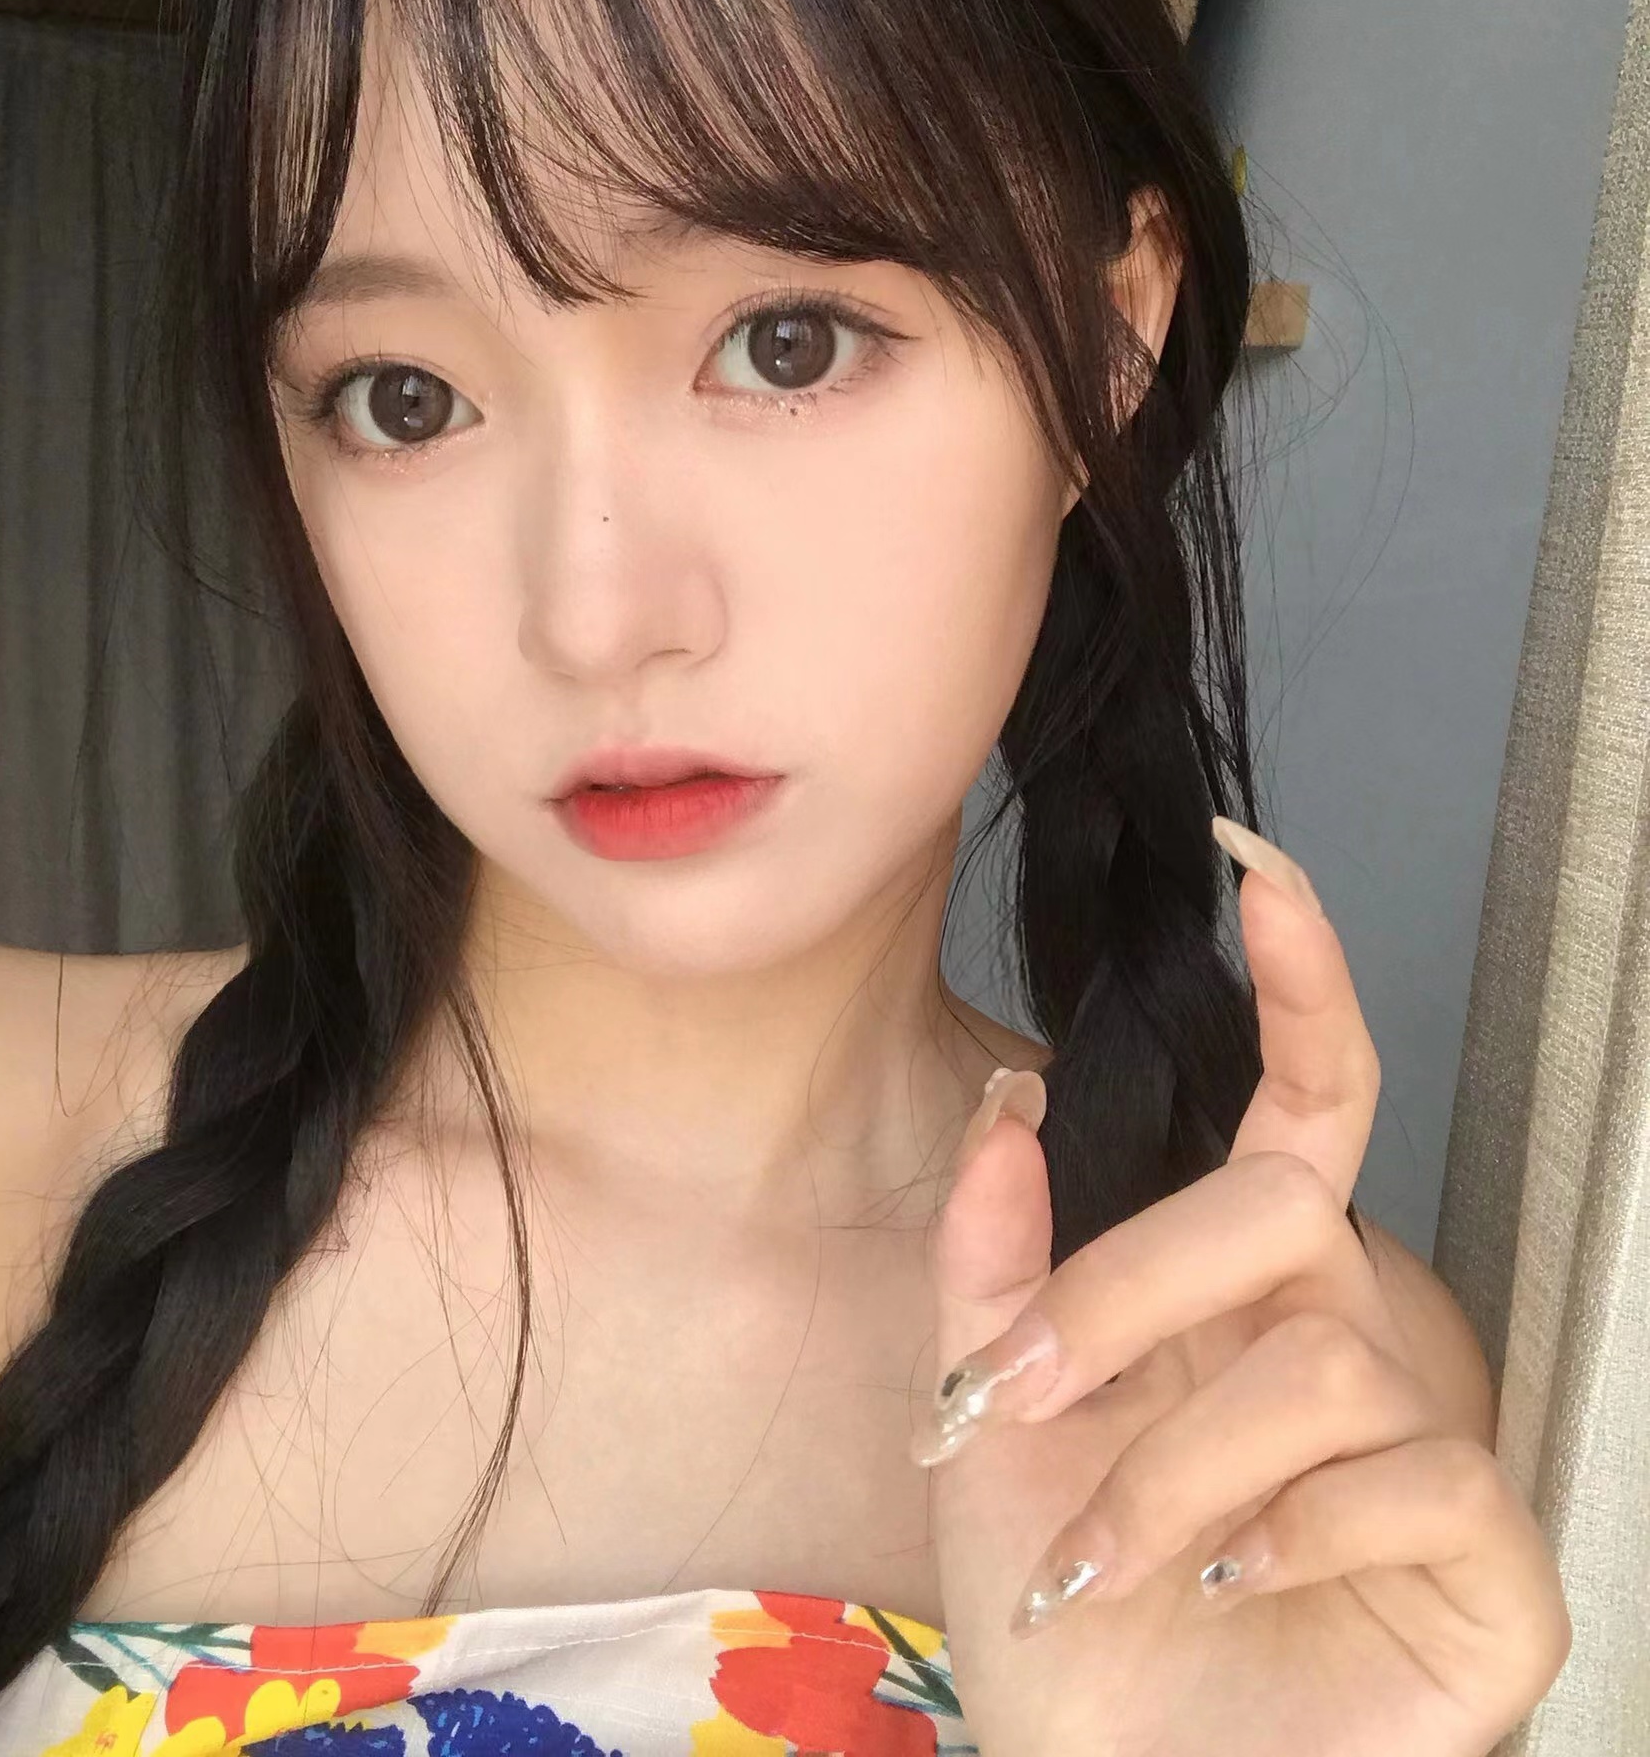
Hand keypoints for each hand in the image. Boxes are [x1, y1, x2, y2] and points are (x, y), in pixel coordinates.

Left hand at [916, 819, 1570, 1756]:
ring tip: (1097, 1555)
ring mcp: (1430, 1452)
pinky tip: (1235, 1578)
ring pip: (1320, 1353)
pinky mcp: (1488, 1566)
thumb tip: (1010, 1100)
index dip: (1300, 984)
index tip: (1260, 871)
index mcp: (1242, 1294)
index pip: (1304, 1109)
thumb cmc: (1060, 1607)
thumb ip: (994, 1260)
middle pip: (1282, 1208)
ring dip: (1165, 1458)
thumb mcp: (989, 1417)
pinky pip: (1420, 1478)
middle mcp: (1347, 1342)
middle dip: (1123, 1292)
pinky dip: (1294, 1525)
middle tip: (1015, 1391)